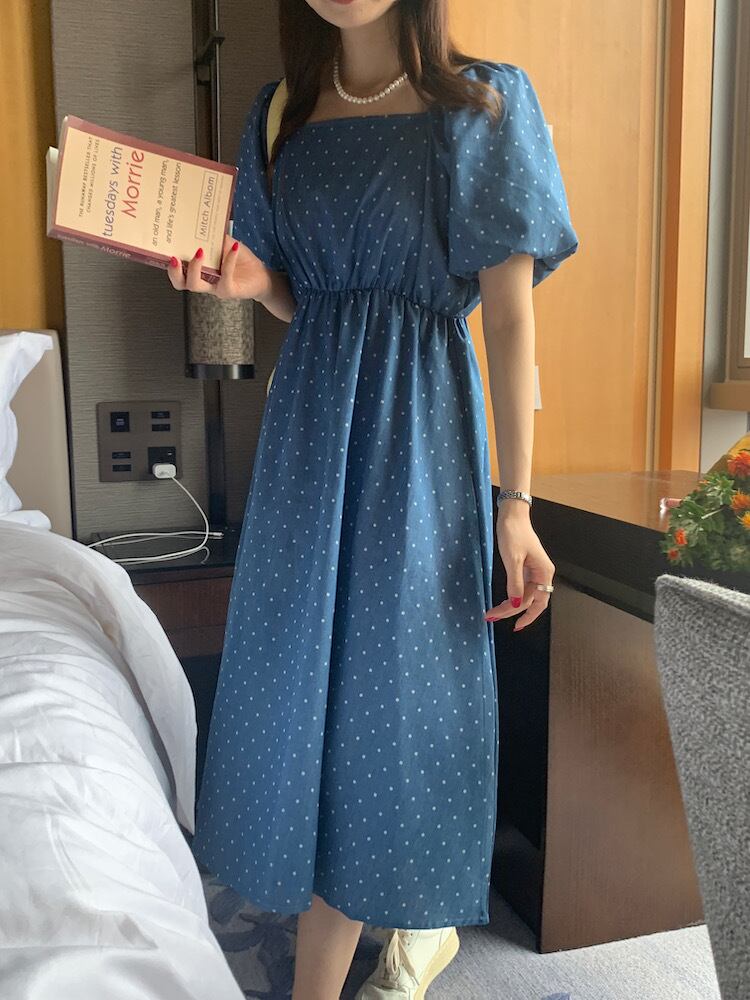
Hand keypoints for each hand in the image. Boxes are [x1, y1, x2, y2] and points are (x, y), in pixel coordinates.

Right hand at [166, 234, 273, 301]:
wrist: (261, 275)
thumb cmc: (240, 260)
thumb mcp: (225, 244)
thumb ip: (214, 237)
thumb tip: (201, 222)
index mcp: (199, 271)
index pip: (178, 272)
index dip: (169, 264)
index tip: (164, 248)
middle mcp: (204, 282)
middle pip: (181, 284)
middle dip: (174, 272)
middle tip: (174, 258)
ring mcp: (215, 288)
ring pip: (196, 285)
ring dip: (194, 268)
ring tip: (199, 251)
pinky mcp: (229, 291)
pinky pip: (225, 278)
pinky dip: (228, 260)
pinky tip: (234, 247)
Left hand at [484, 505, 554, 631]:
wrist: (511, 515)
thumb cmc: (514, 533)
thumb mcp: (512, 559)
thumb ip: (515, 583)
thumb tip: (516, 604)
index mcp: (544, 573)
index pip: (538, 602)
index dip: (527, 616)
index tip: (515, 627)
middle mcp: (542, 574)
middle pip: (529, 600)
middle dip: (512, 611)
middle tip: (492, 616)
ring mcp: (534, 571)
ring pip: (524, 595)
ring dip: (510, 605)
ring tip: (493, 612)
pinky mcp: (526, 567)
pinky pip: (521, 587)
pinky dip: (511, 595)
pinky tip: (502, 601)